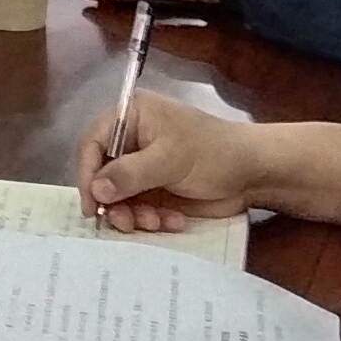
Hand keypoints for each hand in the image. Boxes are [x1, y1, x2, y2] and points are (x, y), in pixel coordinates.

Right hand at [74, 86, 258, 230]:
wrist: (254, 174)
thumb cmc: (213, 153)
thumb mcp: (170, 159)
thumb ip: (130, 174)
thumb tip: (96, 190)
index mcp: (131, 118)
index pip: (92, 144)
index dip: (87, 175)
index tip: (91, 205)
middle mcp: (132, 142)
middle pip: (102, 175)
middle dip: (115, 202)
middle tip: (125, 223)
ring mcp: (143, 168)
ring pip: (119, 198)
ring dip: (134, 215)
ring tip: (155, 222)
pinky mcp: (156, 191)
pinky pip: (139, 209)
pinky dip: (152, 219)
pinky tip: (173, 221)